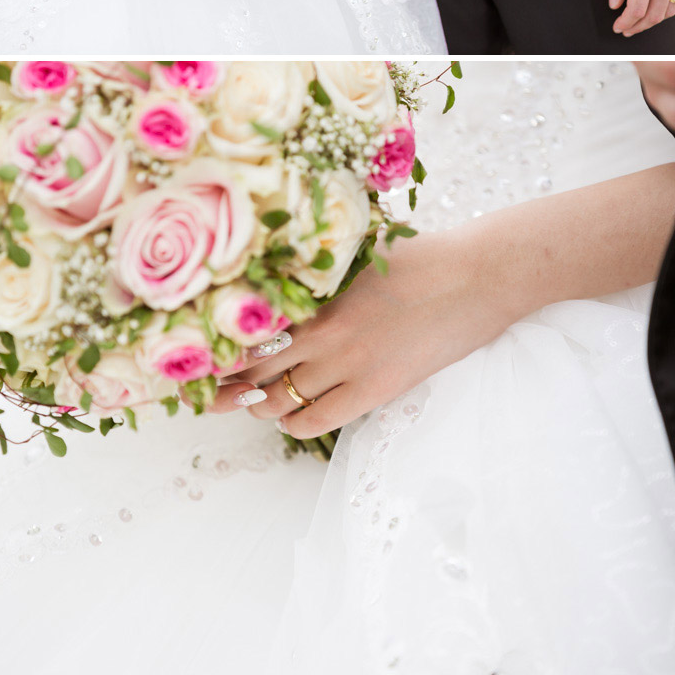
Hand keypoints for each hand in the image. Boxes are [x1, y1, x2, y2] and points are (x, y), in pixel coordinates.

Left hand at [206, 232, 514, 439]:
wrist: (478, 276)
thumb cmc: (422, 255)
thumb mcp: (358, 252)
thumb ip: (317, 270)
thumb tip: (277, 276)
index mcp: (314, 291)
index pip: (245, 328)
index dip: (215, 345)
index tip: (196, 352)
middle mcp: (322, 332)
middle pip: (251, 370)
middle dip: (225, 384)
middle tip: (207, 390)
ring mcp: (348, 365)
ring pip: (277, 401)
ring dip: (259, 404)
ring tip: (251, 401)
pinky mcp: (374, 391)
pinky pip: (314, 421)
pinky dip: (293, 422)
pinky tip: (291, 413)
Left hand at [607, 0, 674, 36]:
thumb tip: (615, 6)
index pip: (636, 10)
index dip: (626, 23)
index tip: (618, 27)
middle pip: (654, 16)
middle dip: (639, 27)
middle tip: (628, 29)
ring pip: (670, 10)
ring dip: (655, 19)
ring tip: (641, 20)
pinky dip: (669, 5)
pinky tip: (657, 5)